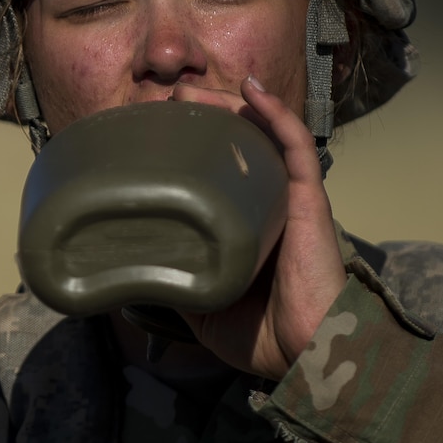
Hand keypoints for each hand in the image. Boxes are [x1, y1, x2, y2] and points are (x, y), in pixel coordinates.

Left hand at [170, 77, 348, 380]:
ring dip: (231, 105)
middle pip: (240, 144)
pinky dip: (275, 113)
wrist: (306, 352)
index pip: (224, 173)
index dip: (194, 148)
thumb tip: (134, 274)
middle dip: (206, 116)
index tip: (158, 134)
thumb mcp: (205, 308)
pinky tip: (252, 90)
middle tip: (169, 102)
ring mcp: (291, 197)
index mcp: (250, 225)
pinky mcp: (308, 197)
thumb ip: (181, 285)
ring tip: (192, 91)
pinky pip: (295, 144)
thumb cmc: (265, 336)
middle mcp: (271, 204)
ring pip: (263, 134)